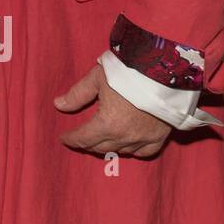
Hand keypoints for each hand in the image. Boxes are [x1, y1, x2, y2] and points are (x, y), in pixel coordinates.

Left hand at [54, 61, 172, 158]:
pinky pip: (144, 152)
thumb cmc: (127, 71)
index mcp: (107, 124)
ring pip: (120, 151)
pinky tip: (126, 146)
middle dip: (87, 143)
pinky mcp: (160, 137)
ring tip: (100, 141)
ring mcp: (144, 138)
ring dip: (107, 147)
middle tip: (80, 138)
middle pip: (100, 147)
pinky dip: (132, 151)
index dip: (71, 139)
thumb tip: (58, 105)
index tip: (64, 138)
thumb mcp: (96, 78)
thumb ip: (77, 94)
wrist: (164, 71)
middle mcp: (125, 136)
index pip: (83, 138)